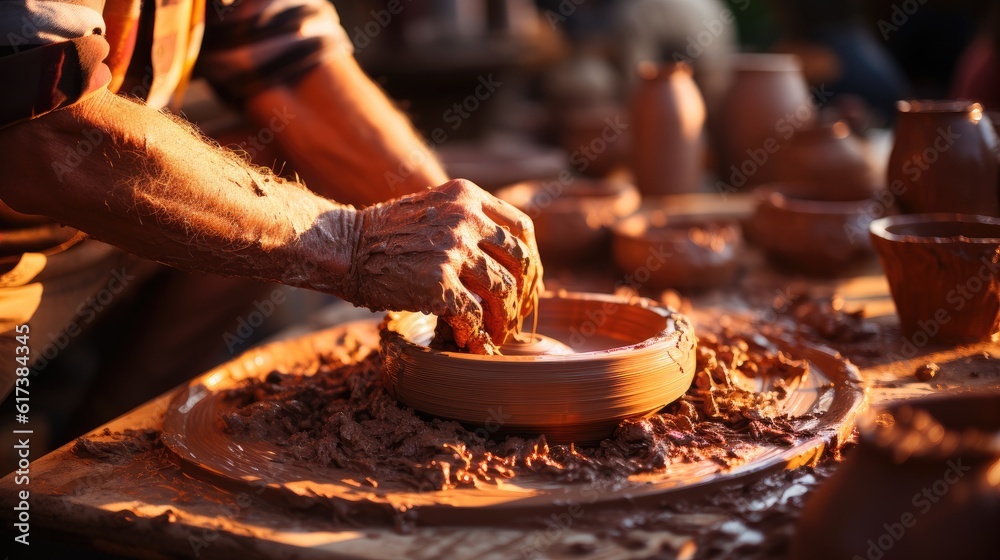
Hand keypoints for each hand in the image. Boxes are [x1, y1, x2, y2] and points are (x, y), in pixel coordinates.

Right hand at [348, 179, 542, 352]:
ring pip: (503, 291)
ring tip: (493, 332)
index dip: (530, 261)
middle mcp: (465, 217)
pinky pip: (473, 314)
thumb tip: (504, 263)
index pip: (522, 229)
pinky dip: (476, 333)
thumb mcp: (433, 208)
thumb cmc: (383, 235)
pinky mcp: (438, 282)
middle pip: (521, 261)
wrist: (344, 248)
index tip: (525, 284)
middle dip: (523, 294)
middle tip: (513, 316)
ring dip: (502, 318)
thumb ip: (467, 223)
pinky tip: (470, 341)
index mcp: (467, 196)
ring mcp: (453, 248)